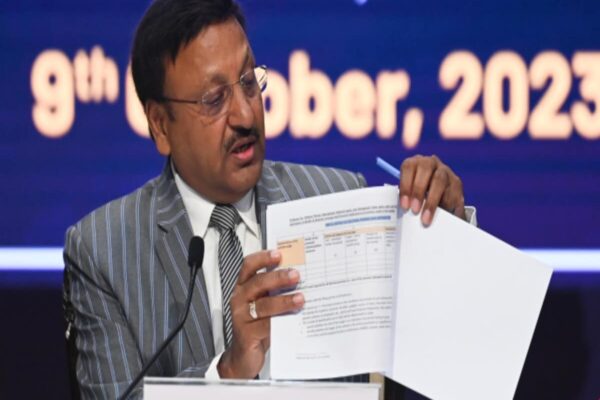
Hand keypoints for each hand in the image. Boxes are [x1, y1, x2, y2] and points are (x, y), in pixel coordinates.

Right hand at [217, 250, 303, 377]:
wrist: (244, 356)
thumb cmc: (258, 325)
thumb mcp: (266, 304)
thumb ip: (276, 291)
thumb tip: (299, 276)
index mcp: (244, 287)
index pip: (249, 266)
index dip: (262, 258)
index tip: (279, 254)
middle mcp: (240, 299)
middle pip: (257, 283)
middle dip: (278, 277)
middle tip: (296, 275)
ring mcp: (241, 317)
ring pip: (263, 305)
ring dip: (283, 300)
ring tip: (300, 298)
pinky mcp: (246, 334)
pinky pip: (265, 326)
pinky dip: (280, 321)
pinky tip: (293, 319)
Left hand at [399, 155, 465, 224]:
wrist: (439, 200)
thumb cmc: (418, 197)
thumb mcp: (410, 195)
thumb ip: (406, 198)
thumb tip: (401, 210)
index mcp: (415, 163)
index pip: (409, 167)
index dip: (405, 186)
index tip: (404, 205)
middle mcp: (431, 163)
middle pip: (425, 169)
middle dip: (418, 191)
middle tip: (414, 210)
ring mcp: (445, 171)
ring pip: (439, 181)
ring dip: (431, 201)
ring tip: (426, 218)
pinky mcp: (457, 183)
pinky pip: (451, 193)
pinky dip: (445, 205)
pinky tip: (441, 215)